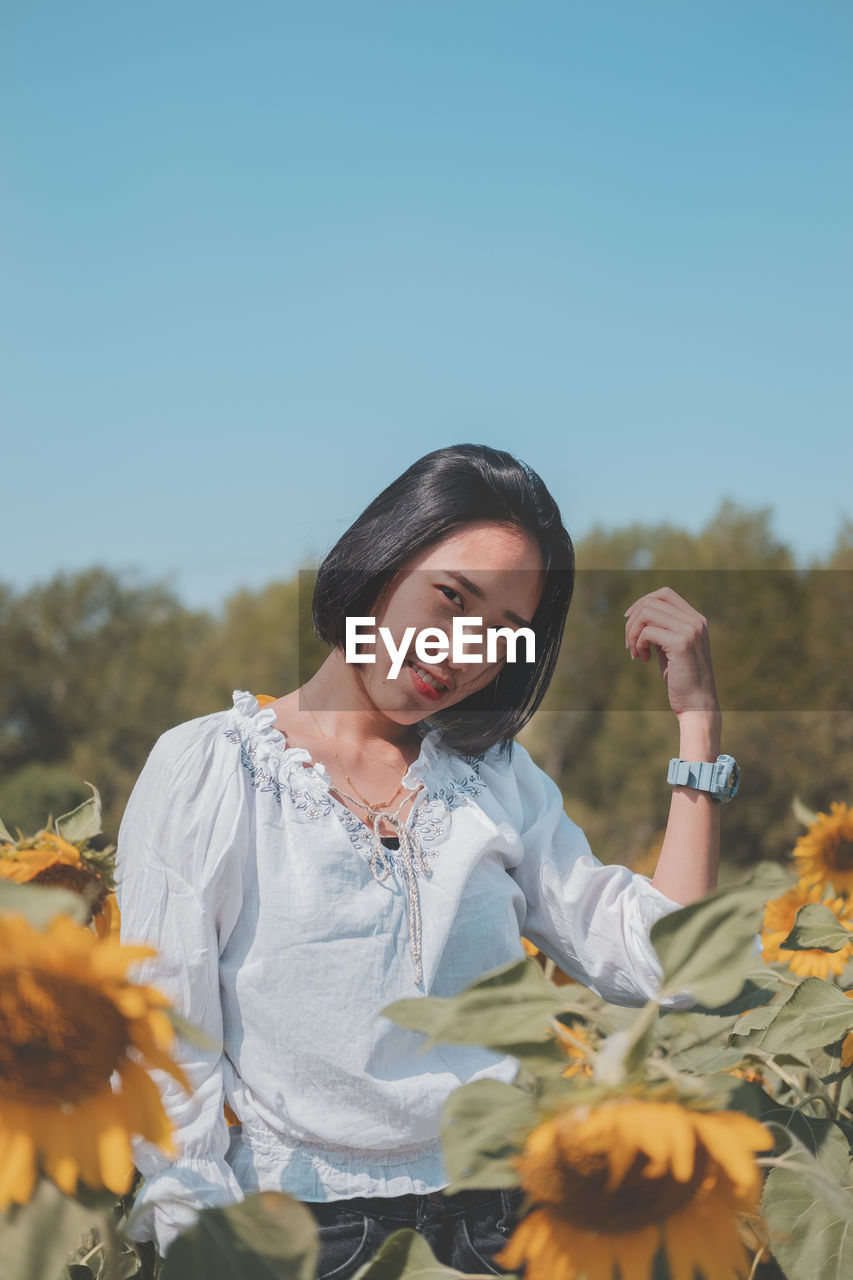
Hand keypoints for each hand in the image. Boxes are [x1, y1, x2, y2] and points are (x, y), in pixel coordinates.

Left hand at [624, 586, 719, 717]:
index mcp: (696, 619)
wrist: (697, 704)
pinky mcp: (681, 643)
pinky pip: (647, 632)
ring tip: (635, 652)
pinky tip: (643, 660)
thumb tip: (637, 613)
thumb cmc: (681, 678)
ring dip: (633, 632)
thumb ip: (662, 629)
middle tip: (630, 644)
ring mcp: (690, 630)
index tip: (629, 619)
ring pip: (647, 613)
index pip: (664, 594)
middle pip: (652, 601)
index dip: (642, 602)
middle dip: (633, 621)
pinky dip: (638, 644)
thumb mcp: (671, 647)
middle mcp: (695, 621)